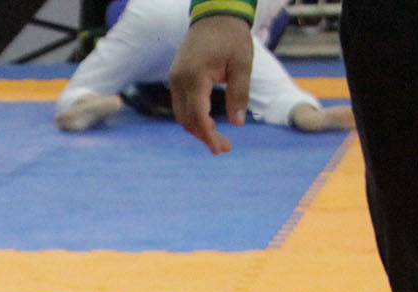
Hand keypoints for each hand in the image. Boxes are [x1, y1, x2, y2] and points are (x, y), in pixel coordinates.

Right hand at [170, 13, 253, 153]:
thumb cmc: (232, 37)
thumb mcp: (242, 64)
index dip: (208, 136)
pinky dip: (192, 118)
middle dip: (204, 137)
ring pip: (181, 115)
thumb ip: (240, 94)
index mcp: (196, 76)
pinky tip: (207, 123)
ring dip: (197, 129)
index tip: (220, 149)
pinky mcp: (176, 78)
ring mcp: (175, 79)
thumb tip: (238, 123)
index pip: (198, 115)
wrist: (215, 15)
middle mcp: (179, 80)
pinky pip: (180, 105)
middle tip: (223, 148)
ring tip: (217, 138)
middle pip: (186, 119)